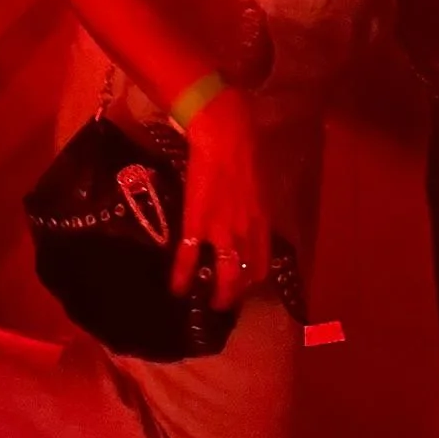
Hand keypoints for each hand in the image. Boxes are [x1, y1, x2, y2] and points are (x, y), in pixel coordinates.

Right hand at [174, 89, 270, 308]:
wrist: (225, 134)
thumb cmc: (246, 148)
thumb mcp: (260, 181)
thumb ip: (255, 202)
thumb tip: (250, 210)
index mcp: (262, 220)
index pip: (262, 262)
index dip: (252, 278)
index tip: (244, 283)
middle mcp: (247, 231)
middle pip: (245, 275)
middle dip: (235, 293)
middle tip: (225, 300)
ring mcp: (222, 230)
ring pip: (225, 275)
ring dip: (218, 294)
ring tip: (209, 303)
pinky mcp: (197, 224)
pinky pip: (188, 258)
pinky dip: (181, 277)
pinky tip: (176, 289)